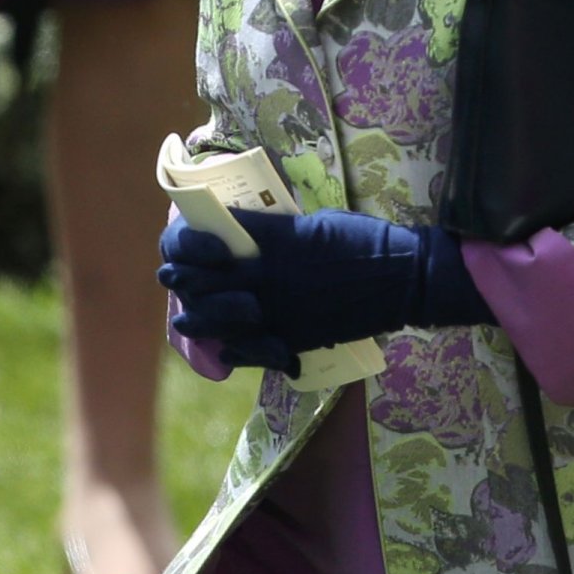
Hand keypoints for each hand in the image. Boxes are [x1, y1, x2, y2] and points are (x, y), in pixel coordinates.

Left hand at [158, 207, 492, 373]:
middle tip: (169, 275)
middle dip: (185, 277)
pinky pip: (256, 349)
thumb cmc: (365, 238)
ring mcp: (283, 311)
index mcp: (276, 241)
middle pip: (212, 280)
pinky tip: (223, 348)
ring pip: (225, 319)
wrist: (403, 278)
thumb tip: (255, 239)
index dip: (193, 240)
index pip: (220, 239)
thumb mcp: (319, 223)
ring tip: (184, 318)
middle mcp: (271, 277)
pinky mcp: (298, 338)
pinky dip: (236, 350)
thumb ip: (282, 234)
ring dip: (199, 318)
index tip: (180, 239)